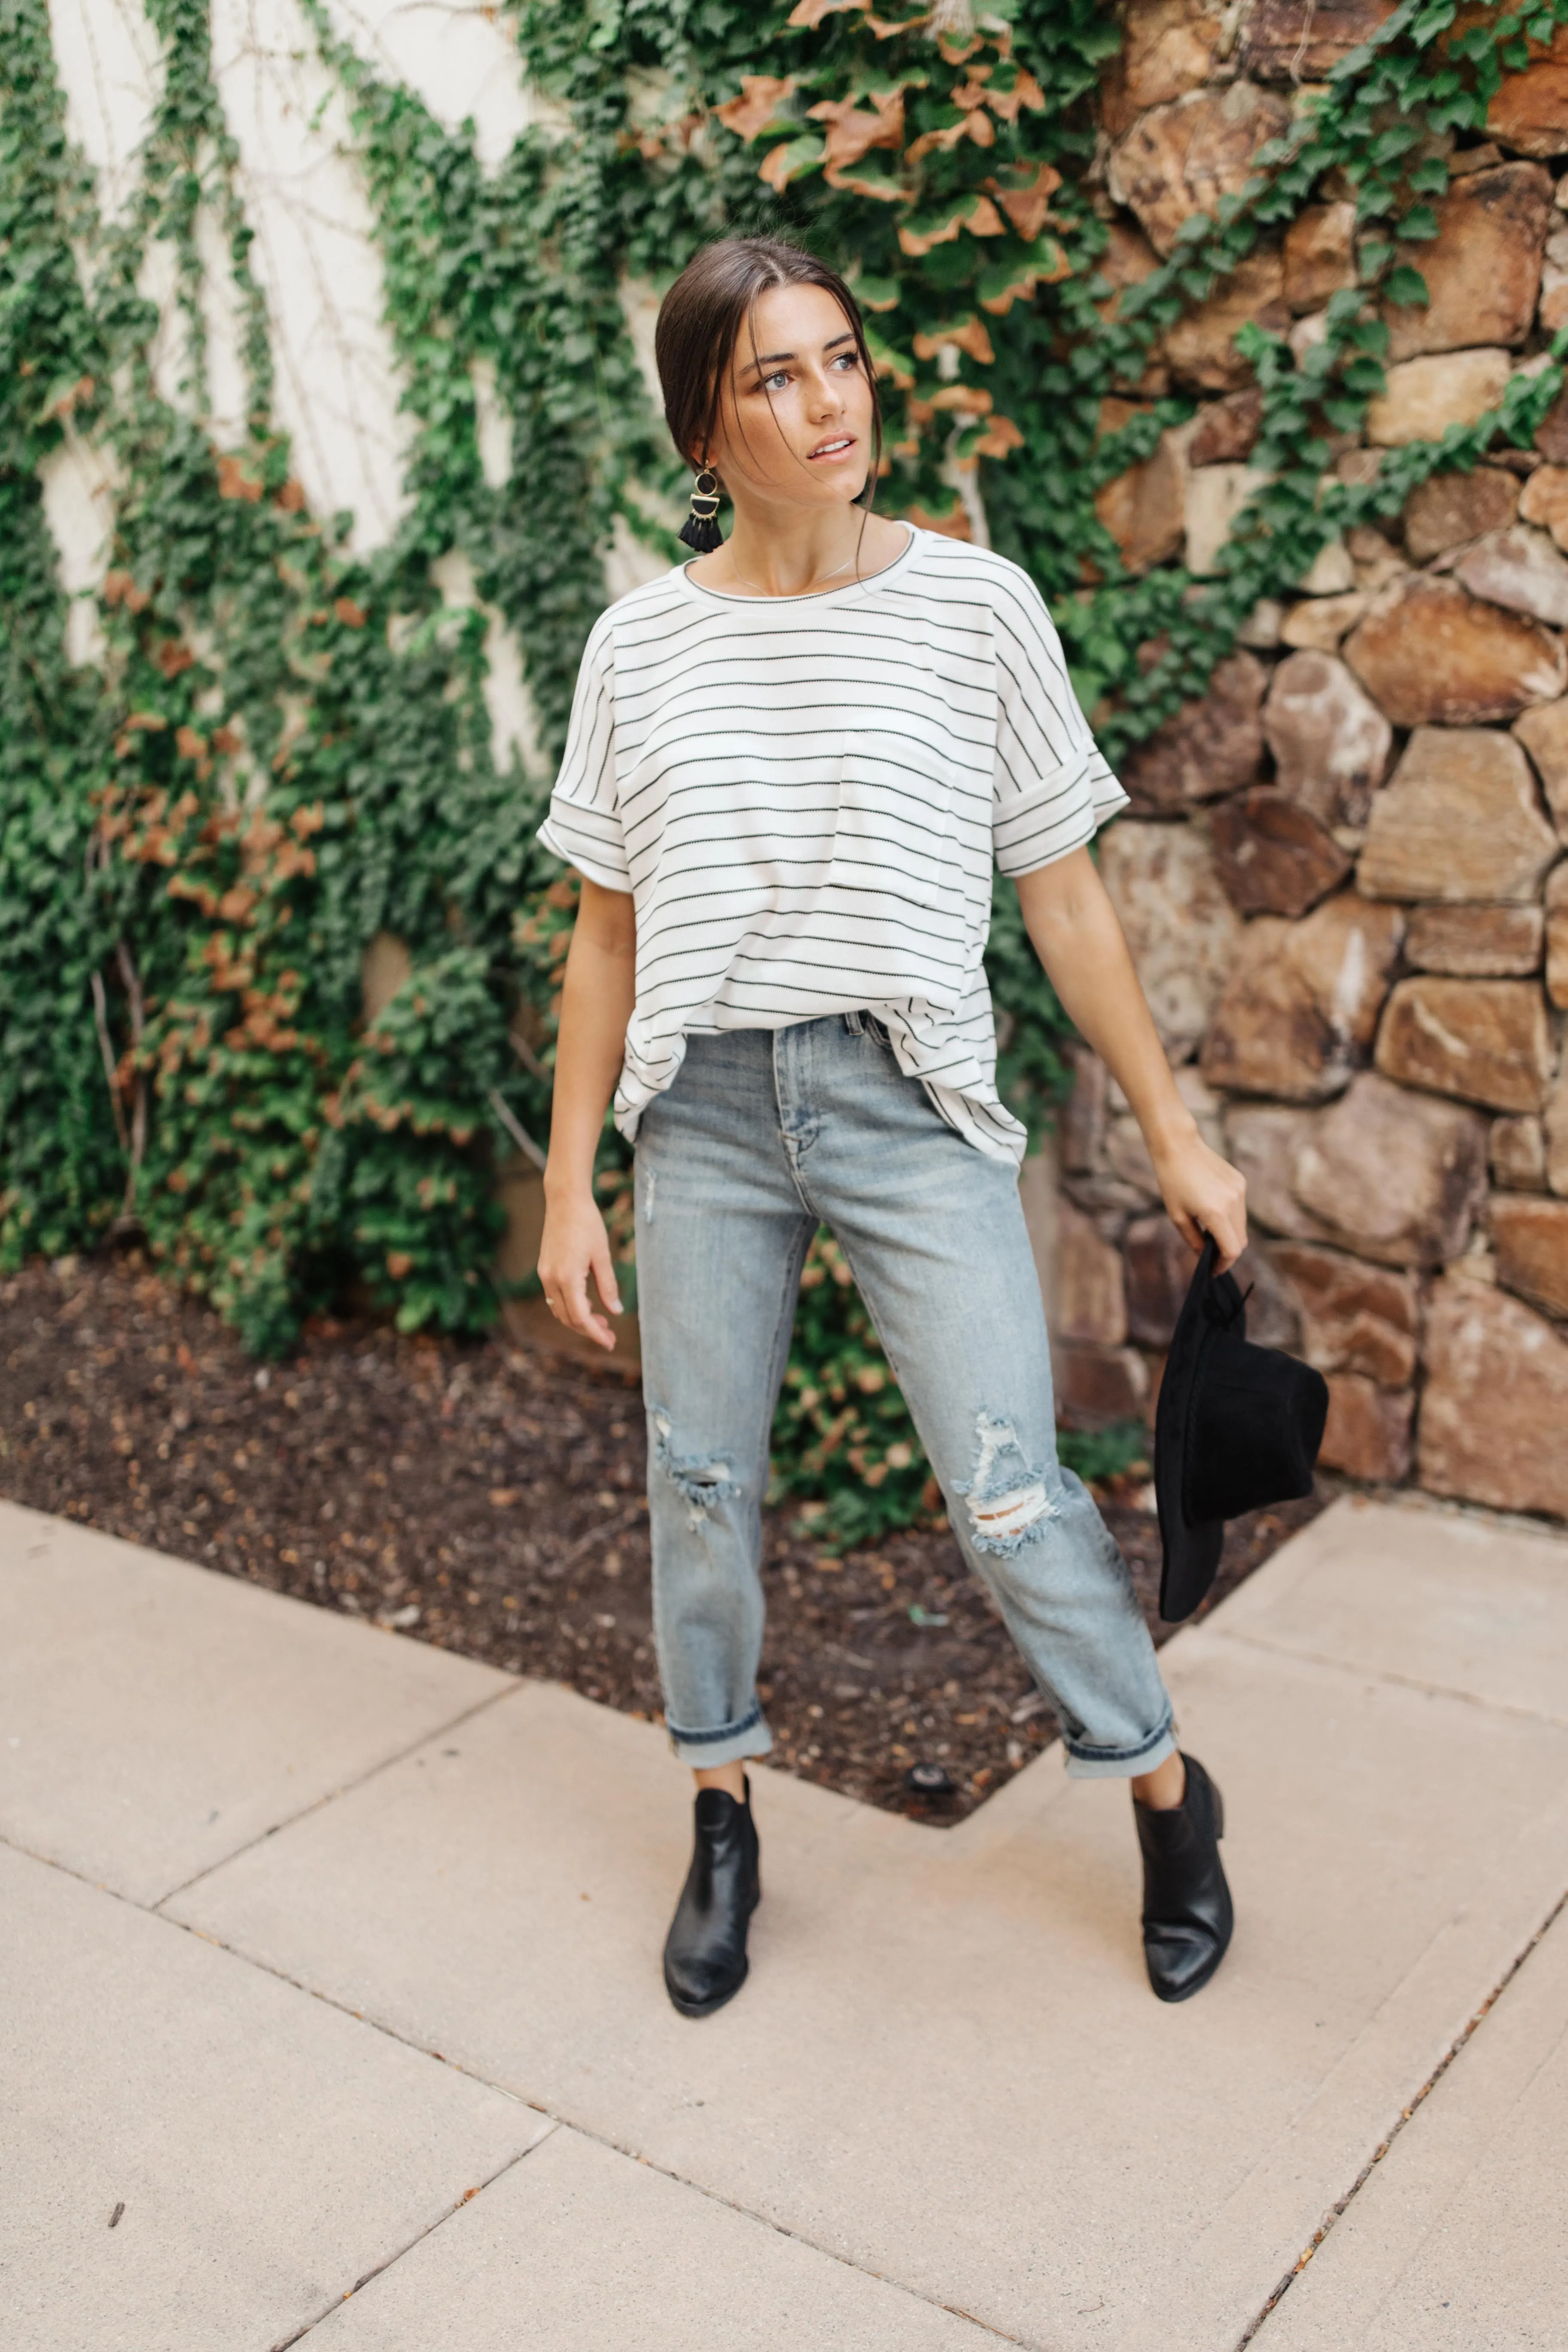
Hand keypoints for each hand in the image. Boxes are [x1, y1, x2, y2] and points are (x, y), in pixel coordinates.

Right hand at [537, 1190, 622, 1349]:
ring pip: (559, 1310)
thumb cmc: (587, 1224)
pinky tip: (587, 1304)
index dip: (595, 1333)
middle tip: (610, 1336)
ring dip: (578, 1320)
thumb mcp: (602, 1256)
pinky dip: (570, 1306)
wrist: (564, 1200)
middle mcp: (551, 1279)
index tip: (610, 1343)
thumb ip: (608, 1286)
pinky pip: (555, 1298)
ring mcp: (545, 1274)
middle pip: (568, 1318)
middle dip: (589, 1330)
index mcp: (567, 1278)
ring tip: (601, 1321)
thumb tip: (616, 1311)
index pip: (581, 1317)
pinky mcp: (544, 1268)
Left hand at [1149, 1126, 1247, 1272]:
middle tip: (1211, 1256)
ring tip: (1209, 1232)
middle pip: (1241, 1241)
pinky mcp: (1240, 1182)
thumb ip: (1194, 1240)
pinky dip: (1231, 1217)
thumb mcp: (1177, 1216)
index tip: (1214, 1270)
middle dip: (1227, 1252)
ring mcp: (1239, 1191)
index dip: (1224, 1264)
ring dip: (1229, 1234)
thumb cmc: (1172, 1181)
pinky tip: (1212, 1209)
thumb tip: (1206, 1256)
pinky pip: (1240, 1208)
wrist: (1178, 1146)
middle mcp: (1233, 1203)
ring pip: (1242, 1226)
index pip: (1232, 1250)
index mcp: (1215, 1213)